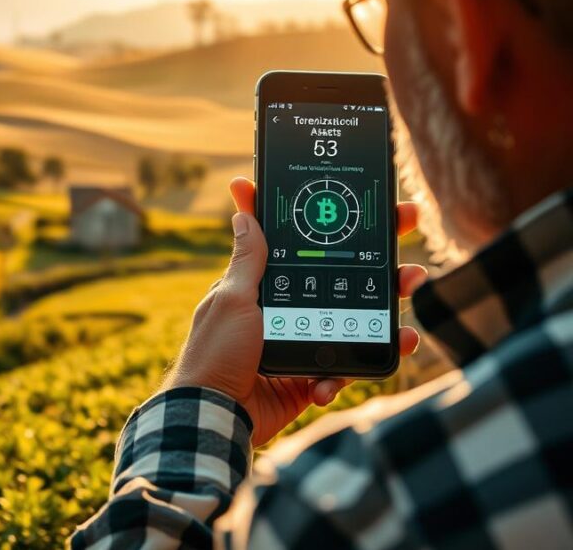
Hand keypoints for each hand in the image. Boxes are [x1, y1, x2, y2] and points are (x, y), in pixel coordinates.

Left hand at [164, 177, 425, 445]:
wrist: (212, 414)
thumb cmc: (214, 352)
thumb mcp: (232, 299)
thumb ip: (247, 260)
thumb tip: (243, 211)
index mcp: (268, 286)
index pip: (311, 249)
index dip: (343, 232)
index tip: (382, 213)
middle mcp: (289, 311)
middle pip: (346, 286)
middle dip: (384, 278)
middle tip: (412, 270)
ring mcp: (302, 344)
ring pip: (354, 329)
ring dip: (383, 329)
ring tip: (407, 332)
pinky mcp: (307, 378)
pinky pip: (341, 373)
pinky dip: (341, 379)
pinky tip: (327, 385)